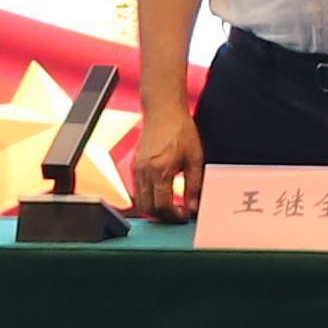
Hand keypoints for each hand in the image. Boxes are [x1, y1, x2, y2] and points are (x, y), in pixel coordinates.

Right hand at [122, 96, 206, 218]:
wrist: (163, 111)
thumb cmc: (180, 130)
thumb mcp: (194, 158)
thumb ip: (194, 185)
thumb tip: (194, 206)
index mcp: (159, 171)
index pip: (162, 206)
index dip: (173, 216)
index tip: (184, 216)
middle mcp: (144, 172)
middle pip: (147, 208)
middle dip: (162, 216)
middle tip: (177, 215)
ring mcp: (136, 169)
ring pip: (140, 201)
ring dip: (154, 208)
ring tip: (171, 206)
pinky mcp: (134, 166)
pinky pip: (137, 190)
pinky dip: (148, 197)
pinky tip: (162, 194)